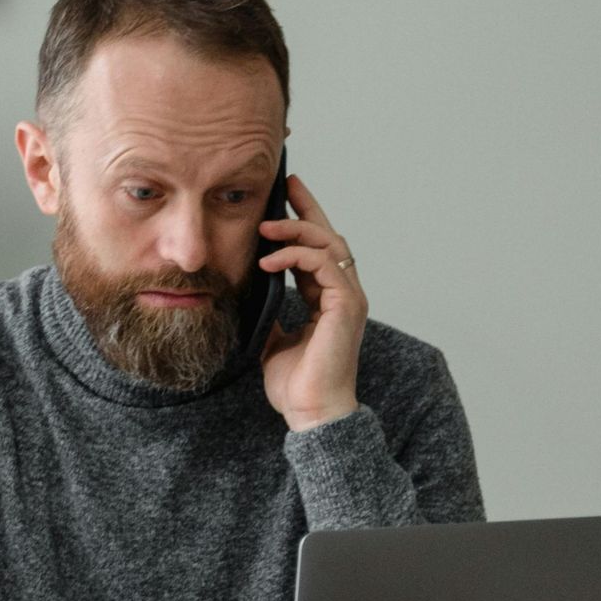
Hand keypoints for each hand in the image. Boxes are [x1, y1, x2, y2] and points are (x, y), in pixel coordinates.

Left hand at [258, 176, 364, 430]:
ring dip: (296, 229)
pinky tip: (269, 261)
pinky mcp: (346, 306)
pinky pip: (324, 265)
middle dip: (307, 208)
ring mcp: (348, 298)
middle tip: (285, 187)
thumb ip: (271, 312)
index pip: (317, 250)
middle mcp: (343, 294)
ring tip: (265, 227)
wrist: (310, 413)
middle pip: (329, 237)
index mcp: (328, 299)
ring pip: (329, 244)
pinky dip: (296, 256)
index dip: (304, 220)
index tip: (286, 194)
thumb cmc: (296, 384)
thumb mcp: (273, 338)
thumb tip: (252, 293)